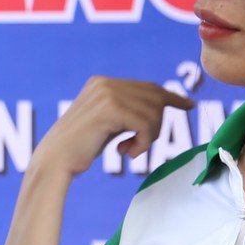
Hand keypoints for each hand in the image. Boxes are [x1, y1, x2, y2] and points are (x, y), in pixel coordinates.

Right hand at [32, 77, 193, 177]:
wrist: (55, 161)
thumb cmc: (79, 149)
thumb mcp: (106, 124)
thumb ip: (127, 112)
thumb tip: (159, 106)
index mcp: (101, 83)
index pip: (147, 87)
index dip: (171, 97)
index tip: (189, 105)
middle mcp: (105, 83)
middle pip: (154, 98)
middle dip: (157, 124)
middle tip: (140, 146)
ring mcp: (107, 93)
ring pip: (153, 112)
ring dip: (149, 137)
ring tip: (130, 151)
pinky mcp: (110, 109)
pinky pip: (146, 124)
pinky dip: (144, 143)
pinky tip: (127, 152)